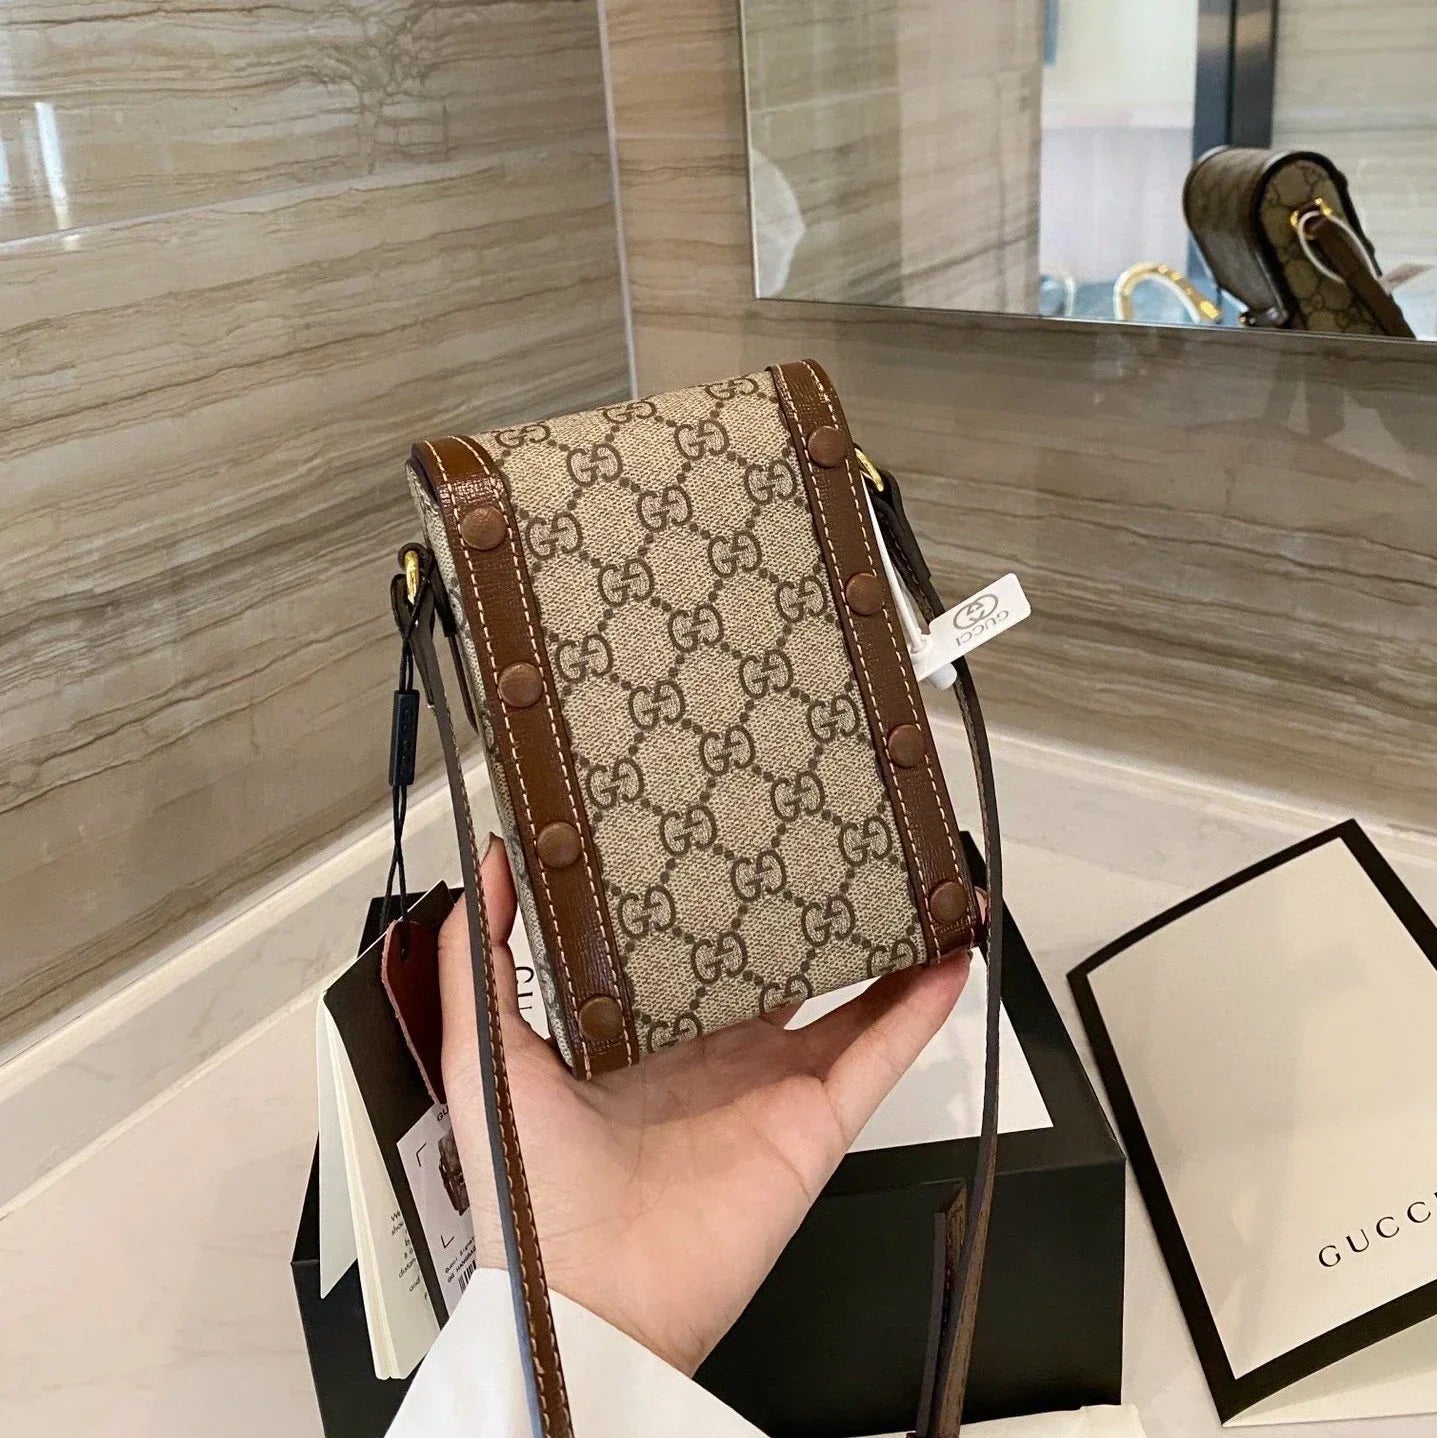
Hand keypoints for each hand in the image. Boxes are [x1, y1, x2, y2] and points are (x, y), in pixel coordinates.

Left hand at [439, 836, 970, 1376]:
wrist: (588, 1299)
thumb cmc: (531, 1193)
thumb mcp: (484, 1056)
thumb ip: (481, 960)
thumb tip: (493, 862)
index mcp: (647, 1036)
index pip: (696, 952)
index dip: (720, 899)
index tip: (734, 837)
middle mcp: (717, 1056)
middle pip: (784, 970)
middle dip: (811, 914)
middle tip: (836, 845)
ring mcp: (773, 1087)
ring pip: (848, 1002)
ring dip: (886, 951)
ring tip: (914, 887)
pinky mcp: (814, 1122)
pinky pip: (881, 1056)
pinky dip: (921, 1009)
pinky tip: (947, 956)